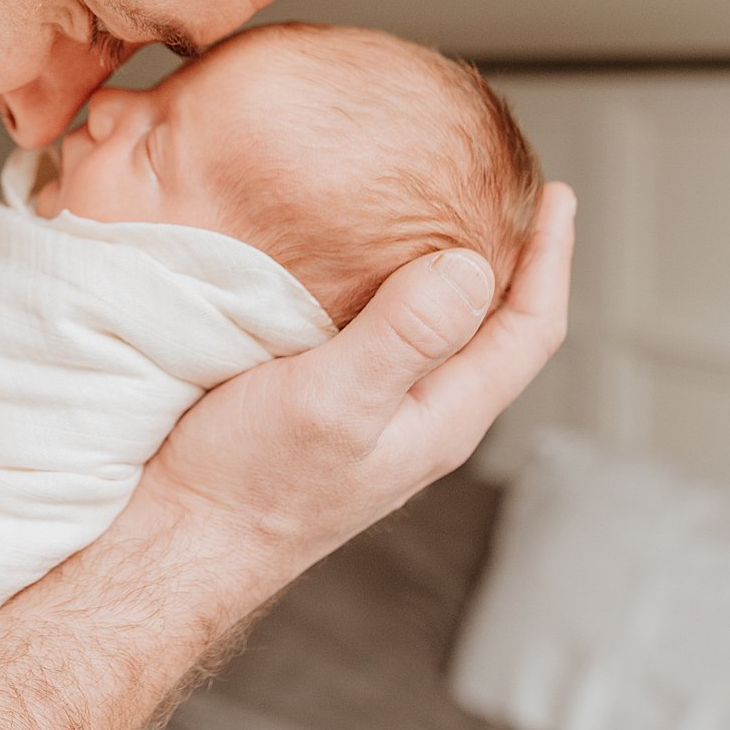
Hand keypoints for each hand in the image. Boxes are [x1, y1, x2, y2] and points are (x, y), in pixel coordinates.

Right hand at [127, 181, 576, 603]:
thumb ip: (404, 336)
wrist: (174, 537)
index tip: (556, 196)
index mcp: (440, 419)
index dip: (549, 261)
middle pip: (490, 330)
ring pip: (431, 332)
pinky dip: (381, 287)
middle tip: (506, 191)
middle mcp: (414, 417)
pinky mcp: (317, 406)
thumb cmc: (249, 484)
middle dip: (508, 260)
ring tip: (435, 213)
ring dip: (444, 272)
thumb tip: (471, 266)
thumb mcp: (333, 401)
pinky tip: (349, 260)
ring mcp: (367, 415)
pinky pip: (373, 335)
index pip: (526, 332)